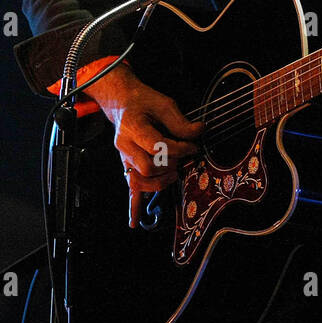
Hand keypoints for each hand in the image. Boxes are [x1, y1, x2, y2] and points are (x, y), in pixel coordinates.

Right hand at [84, 64, 202, 227]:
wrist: (122, 102)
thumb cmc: (143, 101)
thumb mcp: (163, 103)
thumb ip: (180, 121)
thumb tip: (199, 132)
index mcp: (133, 126)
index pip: (157, 146)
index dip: (179, 149)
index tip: (192, 146)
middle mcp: (125, 145)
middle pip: (147, 167)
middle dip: (169, 165)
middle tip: (181, 158)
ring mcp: (123, 157)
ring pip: (138, 180)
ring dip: (158, 182)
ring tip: (173, 173)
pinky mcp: (127, 164)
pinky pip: (129, 188)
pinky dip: (133, 206)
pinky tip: (135, 222)